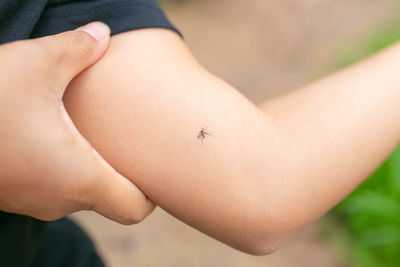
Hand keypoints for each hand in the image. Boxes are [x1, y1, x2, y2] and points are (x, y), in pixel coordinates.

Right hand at [0, 22, 154, 223]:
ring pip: (81, 191)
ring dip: (93, 165)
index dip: (152, 193)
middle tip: (131, 142)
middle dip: (125, 172)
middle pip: (112, 197)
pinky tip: (57, 135)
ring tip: (94, 134)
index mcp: (80, 178)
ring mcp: (35, 200)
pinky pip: (55, 186)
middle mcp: (61, 199)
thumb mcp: (34, 64)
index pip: (135, 208)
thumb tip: (101, 33)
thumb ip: (78, 49)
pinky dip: (65, 167)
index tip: (155, 169)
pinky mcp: (14, 192)